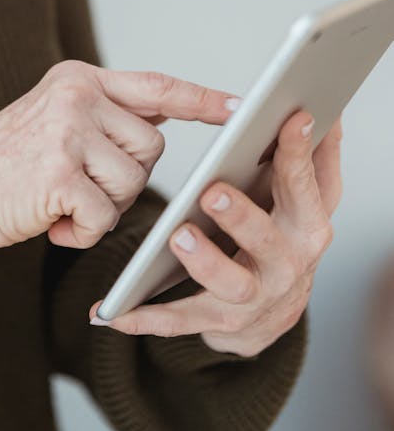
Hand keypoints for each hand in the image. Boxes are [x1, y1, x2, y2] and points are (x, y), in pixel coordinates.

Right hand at [0, 59, 239, 269]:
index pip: (156, 86)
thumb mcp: (54, 118)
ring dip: (102, 208)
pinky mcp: (59, 174)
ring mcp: (67, 132)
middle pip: (151, 147)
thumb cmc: (5, 165)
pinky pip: (104, 217)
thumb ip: (107, 112)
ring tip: (58, 202)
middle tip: (78, 186)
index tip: (241, 107)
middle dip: (126, 178)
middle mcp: (76, 95)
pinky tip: (49, 223)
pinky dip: (81, 233)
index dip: (202, 98)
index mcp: (78, 77)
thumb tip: (168, 111)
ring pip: (133, 184)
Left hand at [90, 110, 342, 357]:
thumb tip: (319, 108)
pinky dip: (145, 318)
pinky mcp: (221, 322)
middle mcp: (288, 263)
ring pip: (232, 284)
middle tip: (213, 191)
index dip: (300, 154)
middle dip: (242, 216)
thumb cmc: (282, 235)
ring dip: (204, 261)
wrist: (275, 310)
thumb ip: (309, 154)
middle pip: (269, 240)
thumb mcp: (301, 195)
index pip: (306, 185)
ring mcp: (255, 297)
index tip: (290, 119)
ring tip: (177, 237)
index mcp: (306, 222)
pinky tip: (110, 311)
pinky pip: (180, 320)